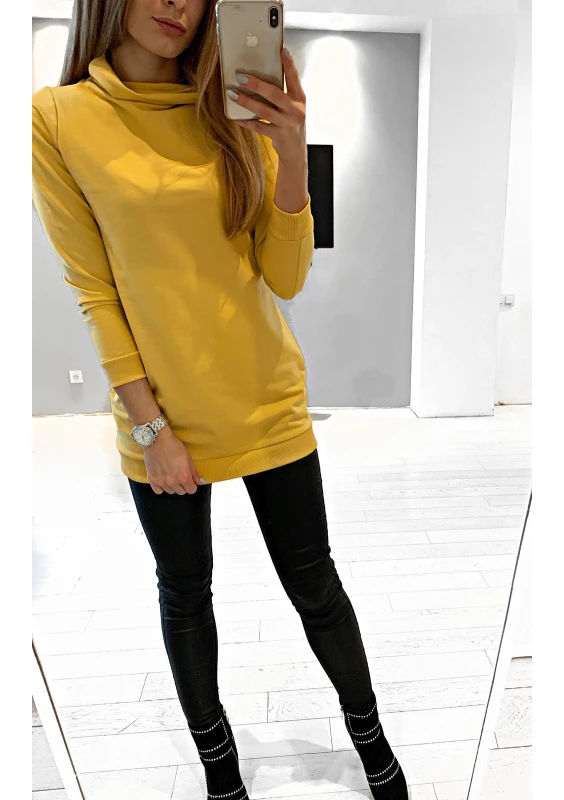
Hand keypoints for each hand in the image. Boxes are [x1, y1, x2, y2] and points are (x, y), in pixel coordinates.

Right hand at [143, 426, 204, 494]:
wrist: (156, 440)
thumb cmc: (173, 446)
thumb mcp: (188, 458)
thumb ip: (194, 472)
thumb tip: (200, 482)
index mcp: (184, 477)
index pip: (191, 490)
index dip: (192, 485)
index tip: (190, 481)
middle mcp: (173, 482)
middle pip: (181, 492)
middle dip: (183, 485)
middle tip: (180, 475)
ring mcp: (161, 482)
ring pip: (170, 491)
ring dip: (172, 486)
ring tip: (171, 475)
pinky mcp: (152, 479)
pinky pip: (158, 491)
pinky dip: (161, 487)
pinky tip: (162, 480)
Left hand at [230, 47, 305, 162]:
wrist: (295, 152)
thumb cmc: (291, 125)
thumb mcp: (292, 108)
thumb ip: (282, 94)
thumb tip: (259, 78)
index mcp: (300, 99)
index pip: (294, 79)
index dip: (289, 64)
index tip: (282, 50)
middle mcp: (295, 111)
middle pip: (275, 94)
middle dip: (257, 84)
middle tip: (241, 76)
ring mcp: (287, 124)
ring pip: (264, 110)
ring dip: (246, 101)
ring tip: (232, 93)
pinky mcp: (278, 136)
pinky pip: (258, 127)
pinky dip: (246, 121)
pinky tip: (236, 117)